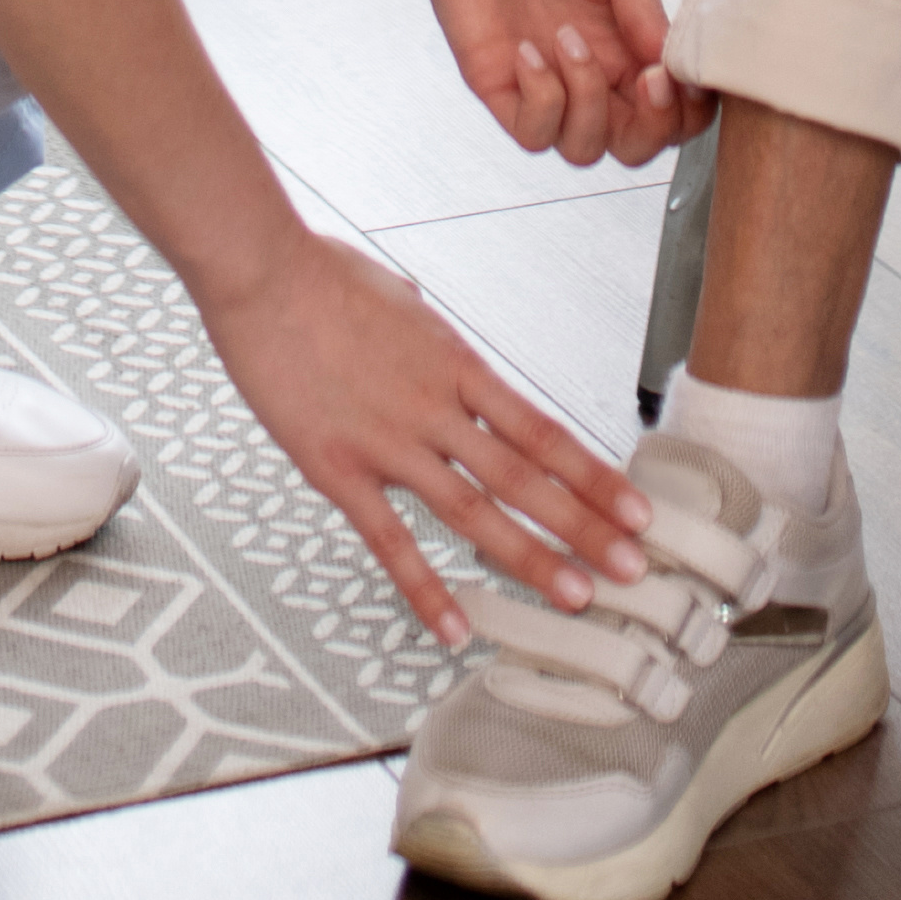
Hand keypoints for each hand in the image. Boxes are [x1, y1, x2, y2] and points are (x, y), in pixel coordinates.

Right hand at [201, 225, 658, 644]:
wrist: (264, 272)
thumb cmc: (323, 275)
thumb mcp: (399, 297)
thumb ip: (422, 328)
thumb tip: (425, 322)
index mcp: (456, 365)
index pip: (542, 430)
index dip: (593, 475)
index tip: (636, 509)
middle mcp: (436, 408)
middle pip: (525, 477)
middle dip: (585, 527)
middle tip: (633, 569)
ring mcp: (390, 442)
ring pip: (475, 511)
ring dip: (531, 558)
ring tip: (576, 598)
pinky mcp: (339, 469)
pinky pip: (391, 540)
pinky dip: (426, 588)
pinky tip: (456, 627)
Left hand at [402, 0, 693, 169]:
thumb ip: (648, 9)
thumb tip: (675, 64)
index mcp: (627, 47)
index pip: (674, 111)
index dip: (690, 110)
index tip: (683, 74)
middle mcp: (590, 76)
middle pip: (637, 148)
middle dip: (653, 126)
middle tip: (647, 78)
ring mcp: (545, 85)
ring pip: (584, 150)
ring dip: (589, 102)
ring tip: (568, 38)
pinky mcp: (499, 87)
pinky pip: (533, 134)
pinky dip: (541, 98)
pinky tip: (528, 48)